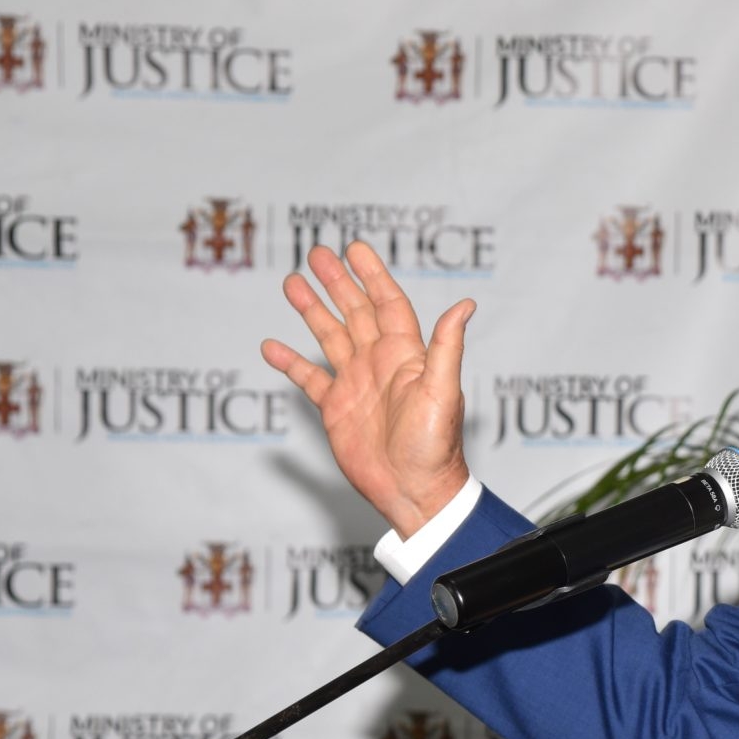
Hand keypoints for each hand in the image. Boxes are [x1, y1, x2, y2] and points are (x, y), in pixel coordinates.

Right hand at [260, 242, 474, 537]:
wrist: (414, 490)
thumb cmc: (435, 446)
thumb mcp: (442, 391)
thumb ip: (446, 346)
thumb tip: (467, 304)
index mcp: (406, 355)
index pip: (387, 303)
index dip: (371, 275)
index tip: (354, 248)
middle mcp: (380, 363)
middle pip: (355, 312)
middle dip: (337, 282)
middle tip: (316, 253)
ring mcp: (356, 384)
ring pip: (330, 336)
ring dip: (312, 310)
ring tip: (291, 282)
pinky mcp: (336, 408)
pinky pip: (309, 378)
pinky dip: (290, 362)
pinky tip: (271, 345)